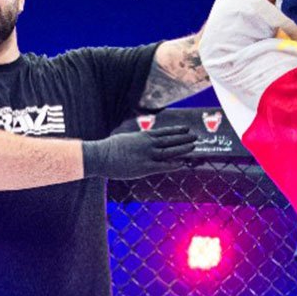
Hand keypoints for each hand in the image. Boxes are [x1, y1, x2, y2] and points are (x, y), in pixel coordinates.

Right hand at [82, 126, 196, 179]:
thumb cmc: (109, 149)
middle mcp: (147, 144)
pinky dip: (174, 164)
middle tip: (196, 136)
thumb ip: (136, 141)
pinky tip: (183, 163)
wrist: (100, 156)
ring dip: (182, 148)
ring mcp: (147, 155)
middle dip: (184, 138)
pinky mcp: (145, 167)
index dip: (176, 130)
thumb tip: (140, 141)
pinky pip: (163, 166)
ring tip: (194, 146)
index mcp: (142, 136)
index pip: (164, 132)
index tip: (186, 128)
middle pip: (170, 140)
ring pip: (169, 151)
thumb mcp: (125, 140)